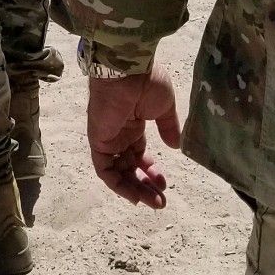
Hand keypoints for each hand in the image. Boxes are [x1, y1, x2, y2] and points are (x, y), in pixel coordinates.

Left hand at [87, 68, 182, 207]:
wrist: (128, 71)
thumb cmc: (147, 83)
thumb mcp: (165, 107)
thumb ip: (169, 127)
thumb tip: (175, 146)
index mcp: (134, 125)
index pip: (139, 155)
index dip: (151, 171)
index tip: (164, 183)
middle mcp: (119, 134)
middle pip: (129, 167)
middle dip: (145, 186)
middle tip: (161, 202)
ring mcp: (108, 138)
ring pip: (118, 173)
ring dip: (135, 190)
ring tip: (154, 203)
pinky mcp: (98, 141)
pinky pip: (105, 170)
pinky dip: (118, 185)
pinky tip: (135, 196)